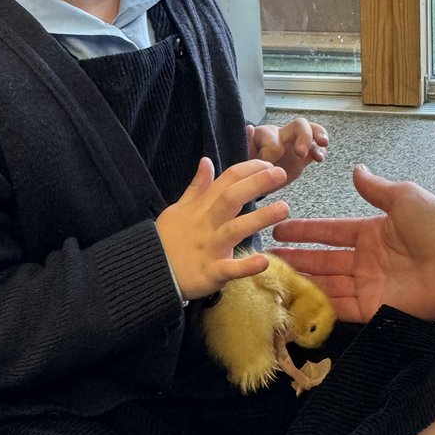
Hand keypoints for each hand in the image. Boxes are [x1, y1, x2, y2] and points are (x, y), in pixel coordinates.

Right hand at [156, 158, 289, 299]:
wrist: (150, 271)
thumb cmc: (167, 239)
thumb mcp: (178, 208)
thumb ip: (196, 187)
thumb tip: (206, 161)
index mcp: (201, 207)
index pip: (226, 180)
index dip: (248, 169)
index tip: (268, 163)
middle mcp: (207, 224)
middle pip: (231, 198)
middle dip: (256, 184)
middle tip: (281, 174)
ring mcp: (209, 248)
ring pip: (235, 229)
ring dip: (259, 218)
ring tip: (284, 208)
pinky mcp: (210, 273)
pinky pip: (229, 269)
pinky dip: (245, 266)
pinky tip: (263, 261)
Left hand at [246, 117, 327, 185]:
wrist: (253, 179)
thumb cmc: (246, 166)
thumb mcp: (243, 156)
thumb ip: (246, 143)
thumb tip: (250, 127)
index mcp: (265, 134)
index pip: (273, 140)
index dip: (269, 155)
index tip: (263, 167)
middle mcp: (282, 134)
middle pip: (299, 125)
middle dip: (304, 137)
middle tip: (300, 152)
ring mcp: (295, 143)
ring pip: (312, 131)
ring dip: (318, 135)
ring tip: (322, 144)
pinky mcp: (303, 155)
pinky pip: (316, 147)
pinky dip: (320, 151)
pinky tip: (319, 158)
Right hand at [270, 165, 434, 321]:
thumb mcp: (403, 198)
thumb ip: (375, 188)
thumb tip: (357, 170)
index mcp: (372, 233)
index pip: (330, 232)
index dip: (305, 231)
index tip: (280, 228)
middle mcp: (367, 261)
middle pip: (323, 261)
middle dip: (295, 259)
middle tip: (265, 258)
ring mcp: (370, 286)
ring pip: (326, 285)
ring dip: (301, 283)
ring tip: (271, 279)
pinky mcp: (375, 310)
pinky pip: (340, 309)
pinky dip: (318, 308)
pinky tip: (294, 303)